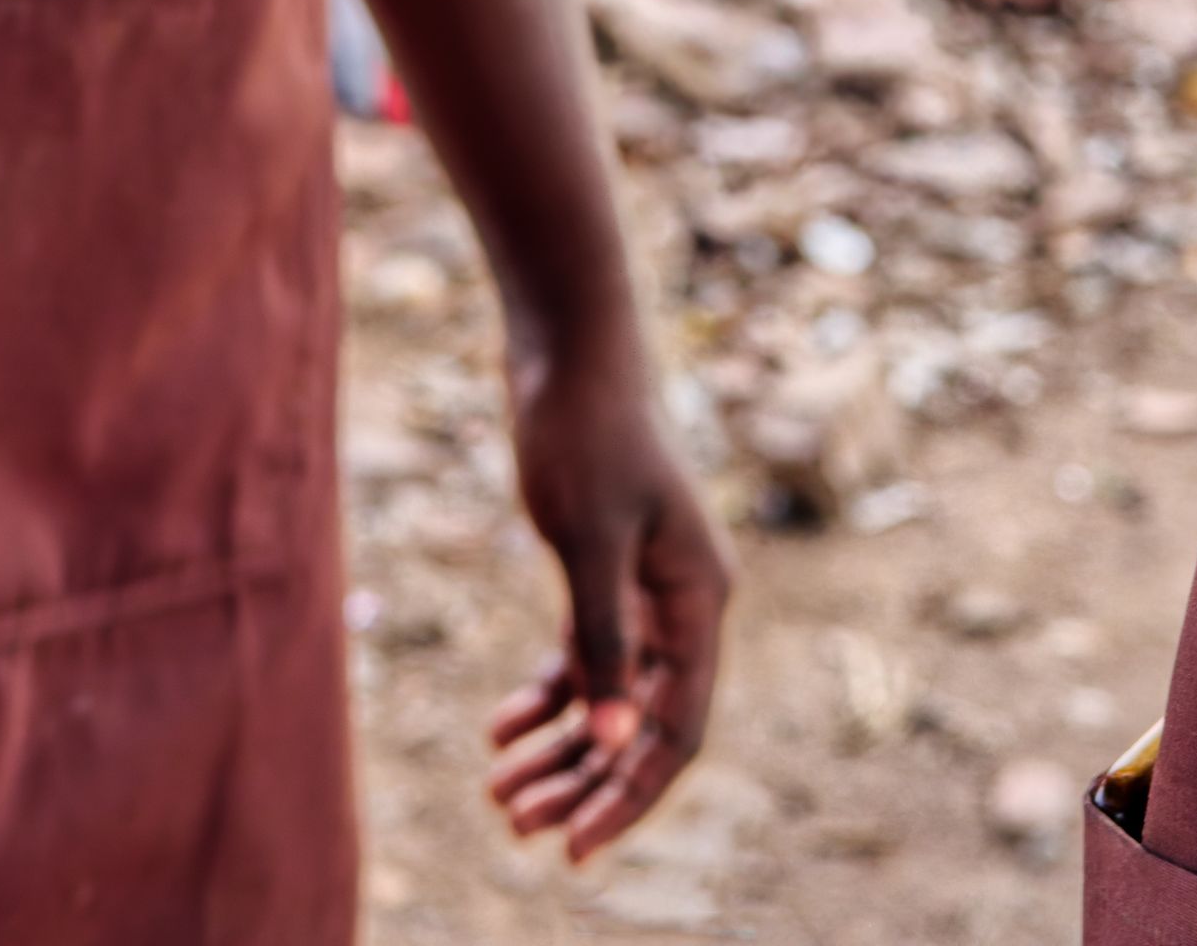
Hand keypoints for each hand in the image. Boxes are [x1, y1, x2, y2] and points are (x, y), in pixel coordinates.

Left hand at [477, 321, 728, 862]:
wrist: (568, 348)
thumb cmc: (583, 433)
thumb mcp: (586, 540)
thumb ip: (602, 640)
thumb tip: (616, 736)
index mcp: (698, 600)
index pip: (677, 727)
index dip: (631, 794)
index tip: (575, 848)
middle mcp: (684, 604)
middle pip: (645, 723)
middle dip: (585, 782)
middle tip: (518, 827)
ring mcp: (649, 590)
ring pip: (613, 698)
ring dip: (561, 750)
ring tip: (498, 794)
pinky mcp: (610, 572)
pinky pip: (588, 659)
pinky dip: (549, 697)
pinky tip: (498, 729)